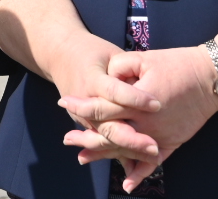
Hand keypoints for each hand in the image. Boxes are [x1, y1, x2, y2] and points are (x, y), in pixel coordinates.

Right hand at [41, 32, 161, 180]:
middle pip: (108, 124)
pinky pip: (103, 141)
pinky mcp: (85, 124)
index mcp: (92, 78)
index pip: (115, 92)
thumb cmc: (91, 52)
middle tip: (154, 146)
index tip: (157, 104)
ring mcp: (82, 116)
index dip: (136, 99)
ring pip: (106, 138)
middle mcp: (84, 100)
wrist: (60, 55)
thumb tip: (149, 88)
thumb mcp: (110, 54)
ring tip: (151, 158)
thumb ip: (127, 71)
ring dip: (128, 150)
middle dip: (132, 138)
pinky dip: (119, 153)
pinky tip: (137, 166)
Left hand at [64, 47, 217, 189]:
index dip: (80, 105)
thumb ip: (119, 67)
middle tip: (67, 139)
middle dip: (85, 138)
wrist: (211, 78)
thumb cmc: (176, 63)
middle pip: (108, 134)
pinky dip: (139, 174)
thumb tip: (105, 79)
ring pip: (126, 151)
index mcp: (135, 102)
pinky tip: (126, 184)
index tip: (64, 103)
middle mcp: (145, 124)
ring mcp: (159, 136)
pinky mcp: (172, 143)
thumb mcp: (143, 58)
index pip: (100, 108)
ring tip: (83, 158)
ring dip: (104, 155)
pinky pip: (152, 163)